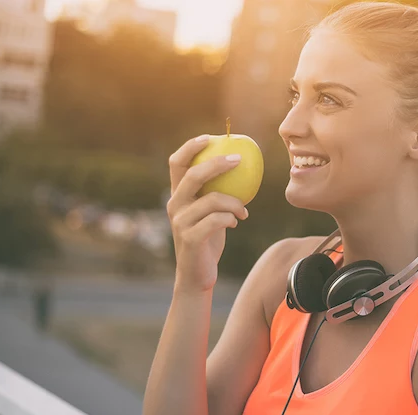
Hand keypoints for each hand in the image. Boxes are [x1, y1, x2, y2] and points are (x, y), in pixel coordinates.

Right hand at [166, 135, 248, 292]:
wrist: (198, 275)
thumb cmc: (208, 239)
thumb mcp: (211, 212)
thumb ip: (216, 192)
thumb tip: (241, 166)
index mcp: (178, 195)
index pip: (176, 163)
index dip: (191, 147)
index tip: (211, 137)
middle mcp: (174, 205)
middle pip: (192, 175)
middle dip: (216, 163)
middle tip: (239, 159)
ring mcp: (179, 222)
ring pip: (211, 199)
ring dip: (234, 202)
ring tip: (243, 211)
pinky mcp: (189, 238)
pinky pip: (216, 220)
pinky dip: (231, 217)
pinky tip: (236, 222)